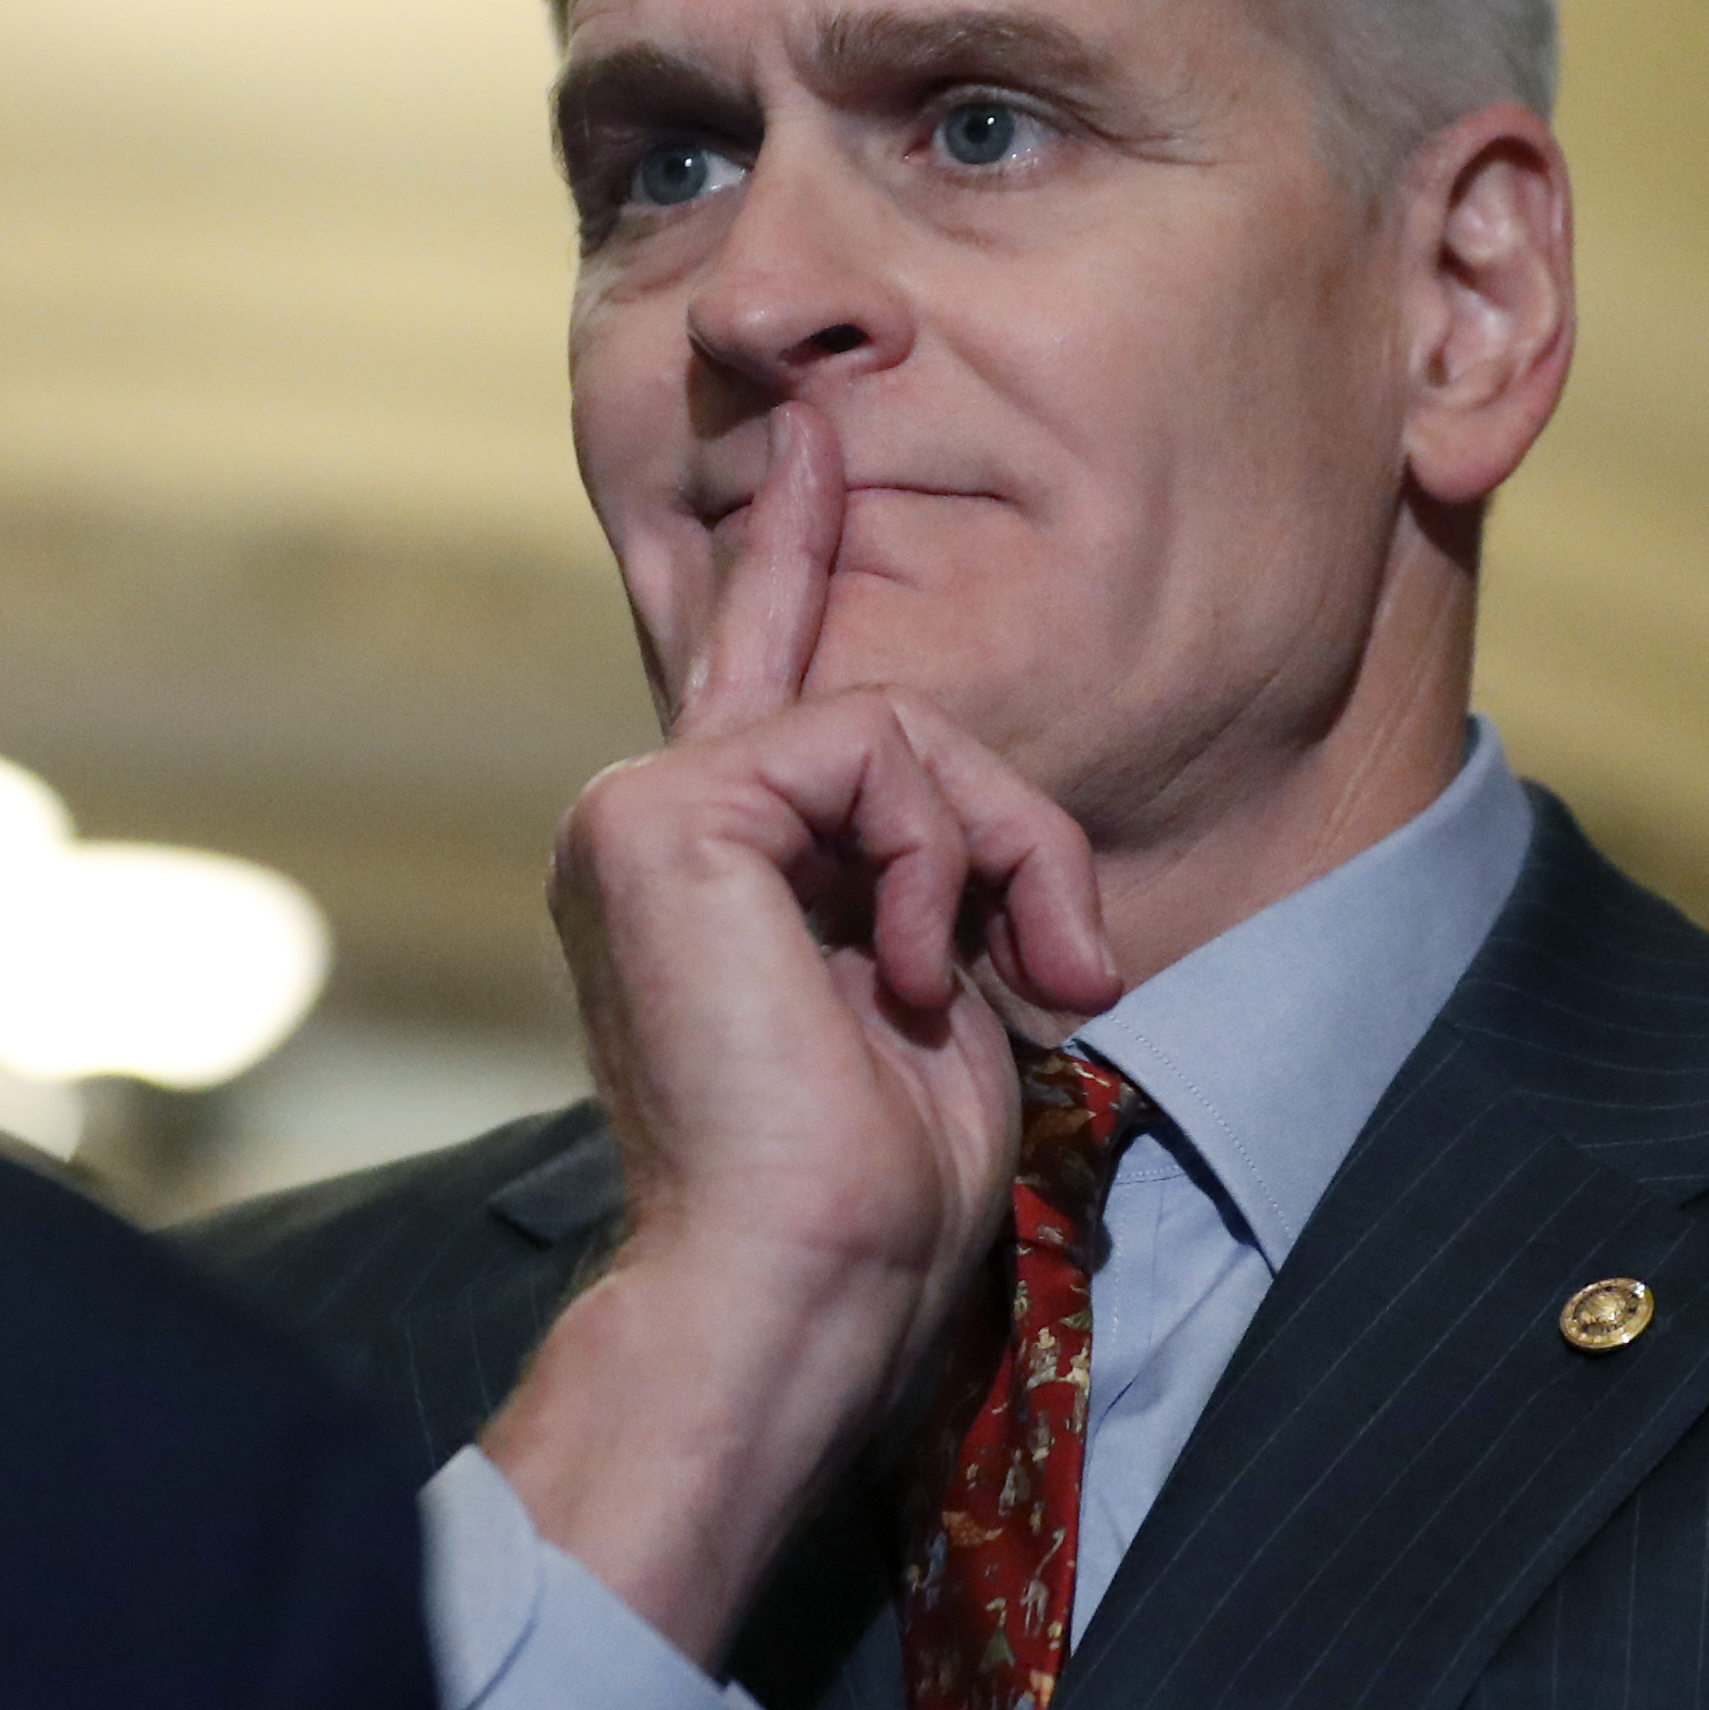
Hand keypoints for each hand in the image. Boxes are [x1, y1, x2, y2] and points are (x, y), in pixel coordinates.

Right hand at [484, 401, 1119, 1671]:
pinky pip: (871, 744)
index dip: (793, 548)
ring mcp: (642, 808)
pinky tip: (913, 968)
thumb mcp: (934, 993)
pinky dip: (941, 852)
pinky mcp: (663, 811)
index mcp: (705, 867)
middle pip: (881, 715)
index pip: (762, 672)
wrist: (800, 1282)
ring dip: (995, 851)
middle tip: (1067, 961)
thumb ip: (931, 876)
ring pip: (894, 723)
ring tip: (1005, 978)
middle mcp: (651, 821)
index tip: (816, 427)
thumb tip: (983, 836)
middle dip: (1003, 826)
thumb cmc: (870, 1188)